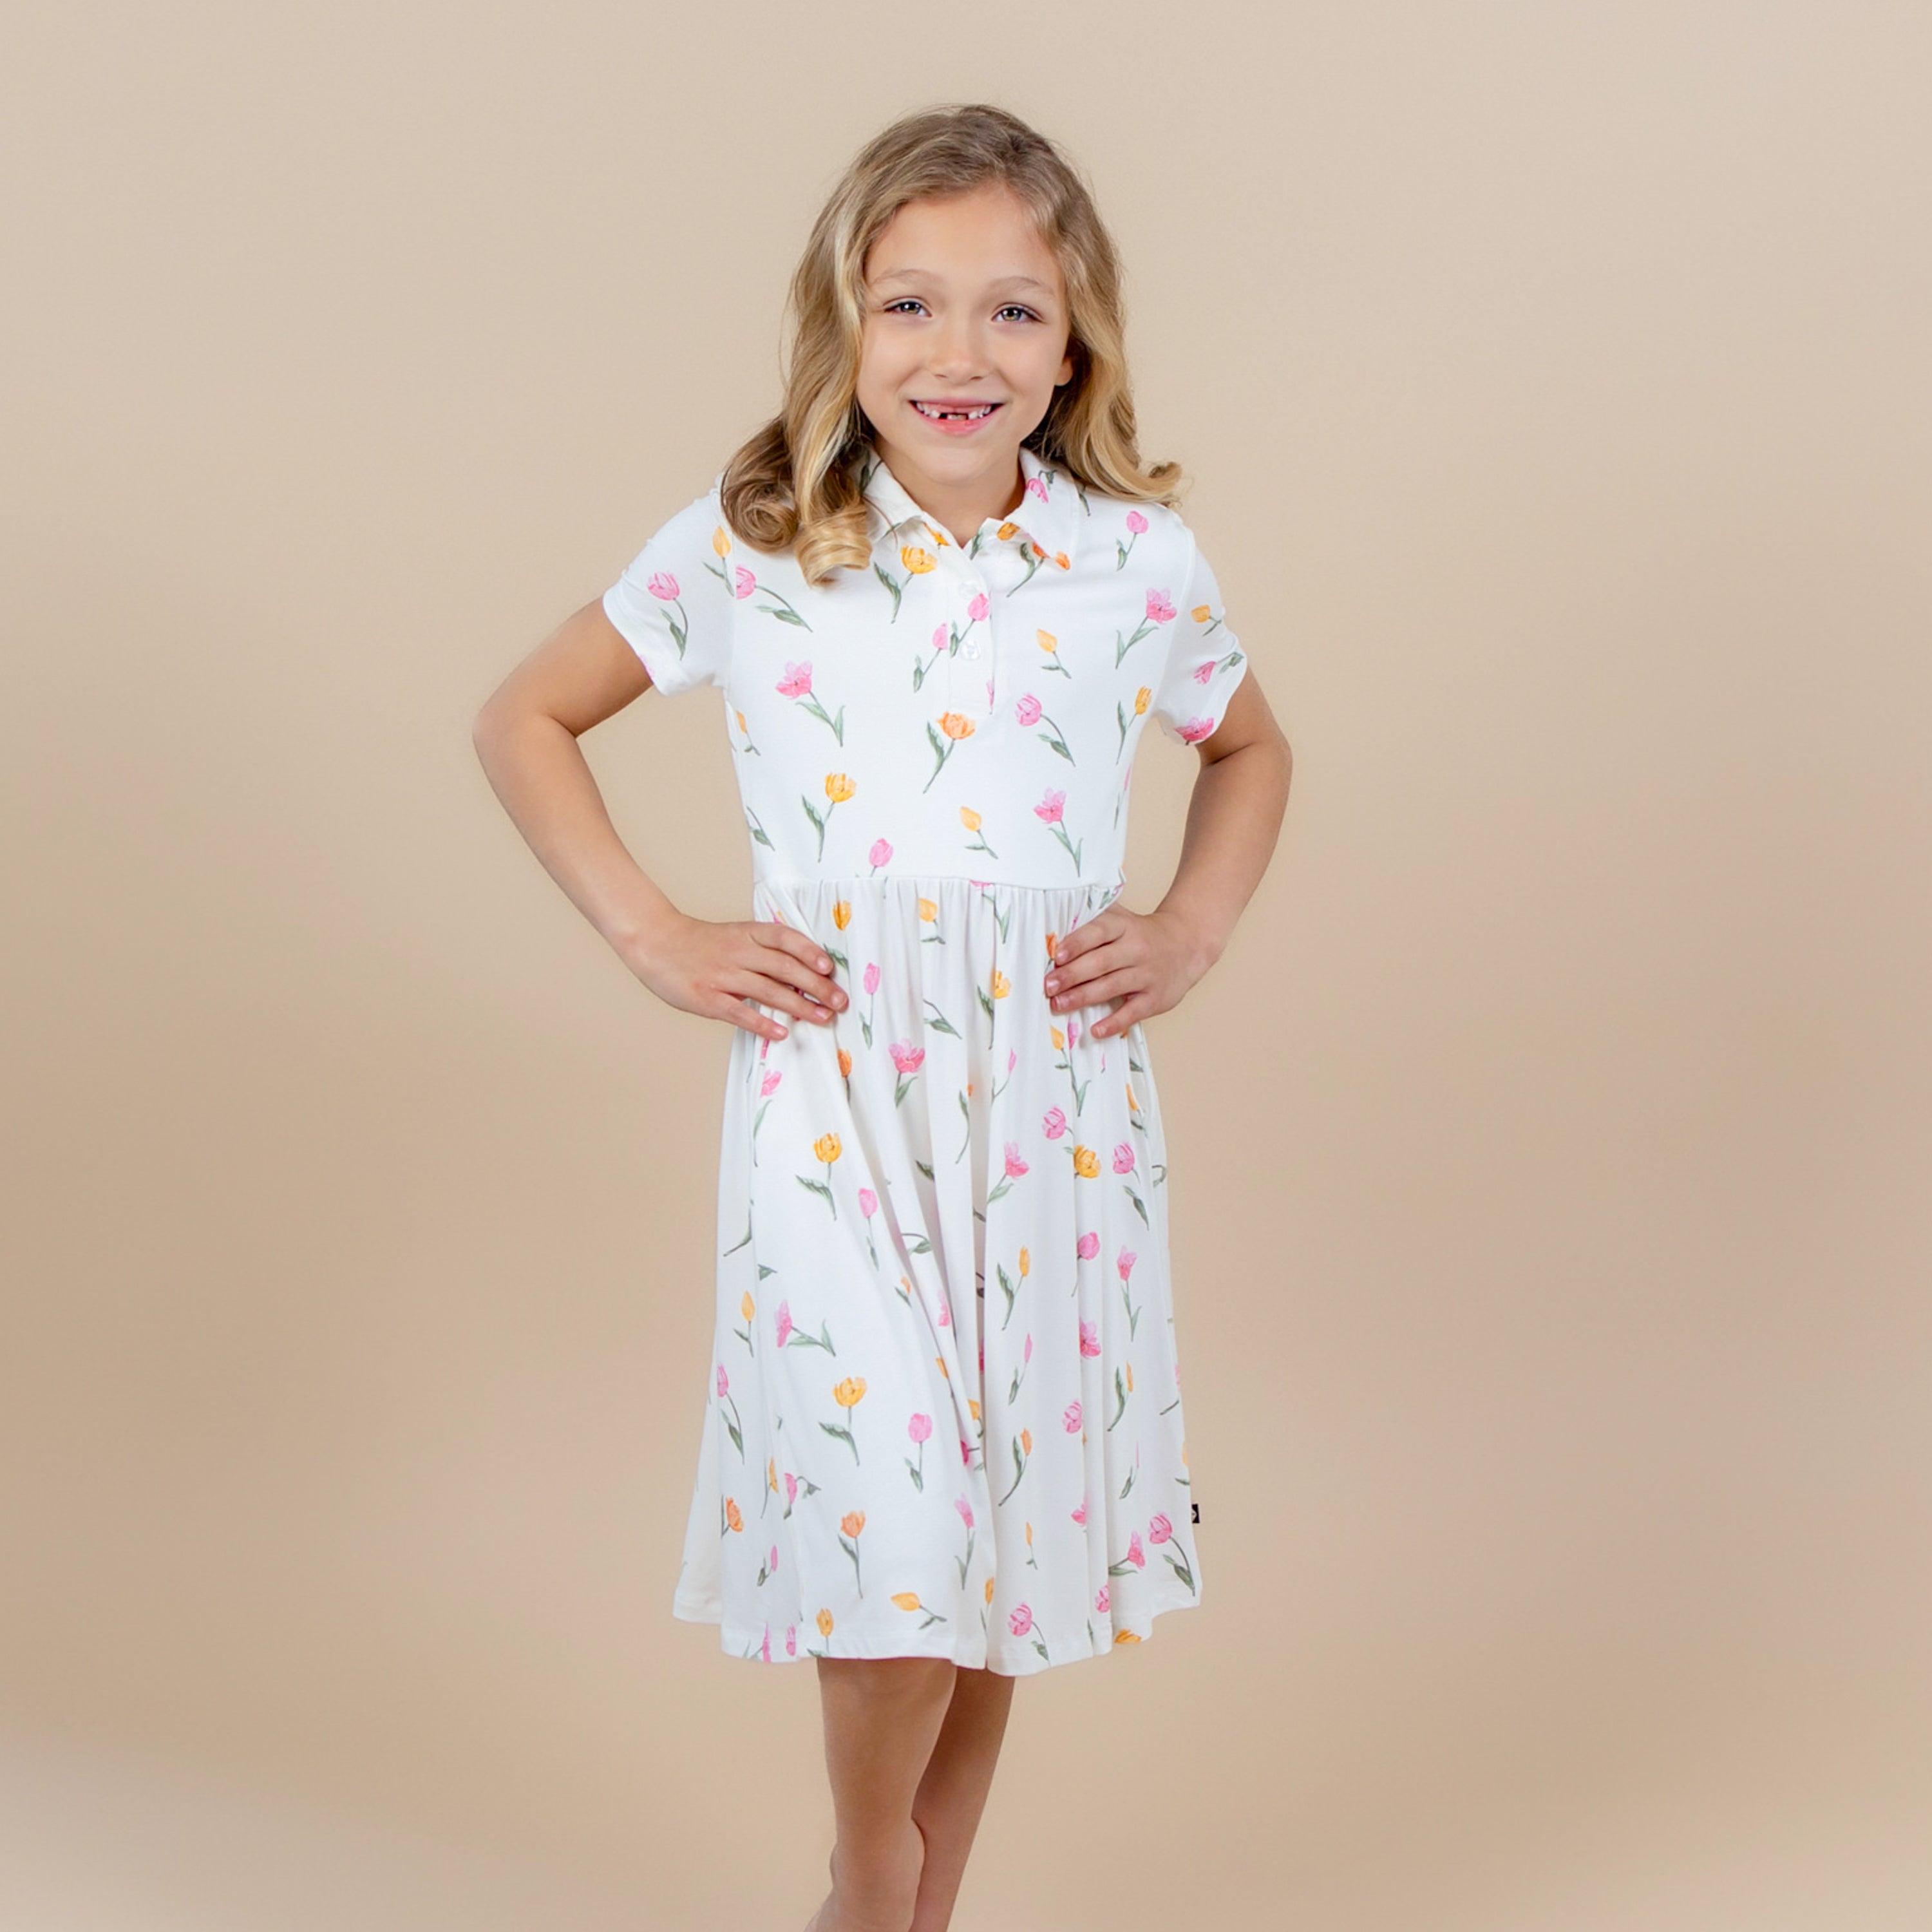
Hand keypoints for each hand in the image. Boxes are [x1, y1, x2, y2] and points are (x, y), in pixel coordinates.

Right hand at [625, 912, 844, 1041]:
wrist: (655, 942)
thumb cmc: (700, 943)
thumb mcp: (734, 935)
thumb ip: (763, 950)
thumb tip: (802, 972)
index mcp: (747, 933)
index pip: (784, 938)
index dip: (809, 951)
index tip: (829, 967)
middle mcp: (738, 952)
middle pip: (784, 967)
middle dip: (816, 985)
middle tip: (840, 1001)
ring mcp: (722, 975)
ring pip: (768, 991)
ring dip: (799, 1006)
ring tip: (823, 1018)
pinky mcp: (707, 998)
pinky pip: (739, 1012)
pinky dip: (762, 1023)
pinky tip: (781, 1033)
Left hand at [1041, 906, 1209, 1038]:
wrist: (1186, 945)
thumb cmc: (1141, 934)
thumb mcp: (1122, 919)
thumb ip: (1092, 920)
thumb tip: (1051, 928)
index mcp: (1124, 926)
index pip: (1099, 932)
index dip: (1078, 943)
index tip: (1057, 955)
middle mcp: (1136, 949)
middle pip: (1101, 962)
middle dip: (1072, 975)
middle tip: (1048, 986)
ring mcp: (1147, 974)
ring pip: (1112, 986)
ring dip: (1082, 997)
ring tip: (1058, 1005)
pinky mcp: (1155, 998)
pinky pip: (1133, 1012)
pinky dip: (1114, 1023)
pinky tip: (1095, 1030)